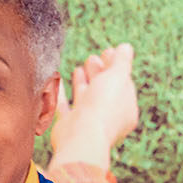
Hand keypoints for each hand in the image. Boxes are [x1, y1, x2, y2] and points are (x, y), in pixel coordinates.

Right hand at [48, 43, 137, 167]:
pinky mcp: (68, 125)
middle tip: (94, 57)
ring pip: (86, 98)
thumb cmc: (103, 107)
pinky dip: (61, 92)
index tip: (108, 51)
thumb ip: (122, 61)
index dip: (116, 66)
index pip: (123, 84)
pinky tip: (57, 80)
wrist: (81, 136)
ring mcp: (87, 122)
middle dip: (99, 72)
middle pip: (104, 90)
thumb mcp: (118, 77)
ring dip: (83, 81)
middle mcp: (107, 117)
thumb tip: (126, 47)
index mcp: (126, 110)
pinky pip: (64, 105)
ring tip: (81, 67)